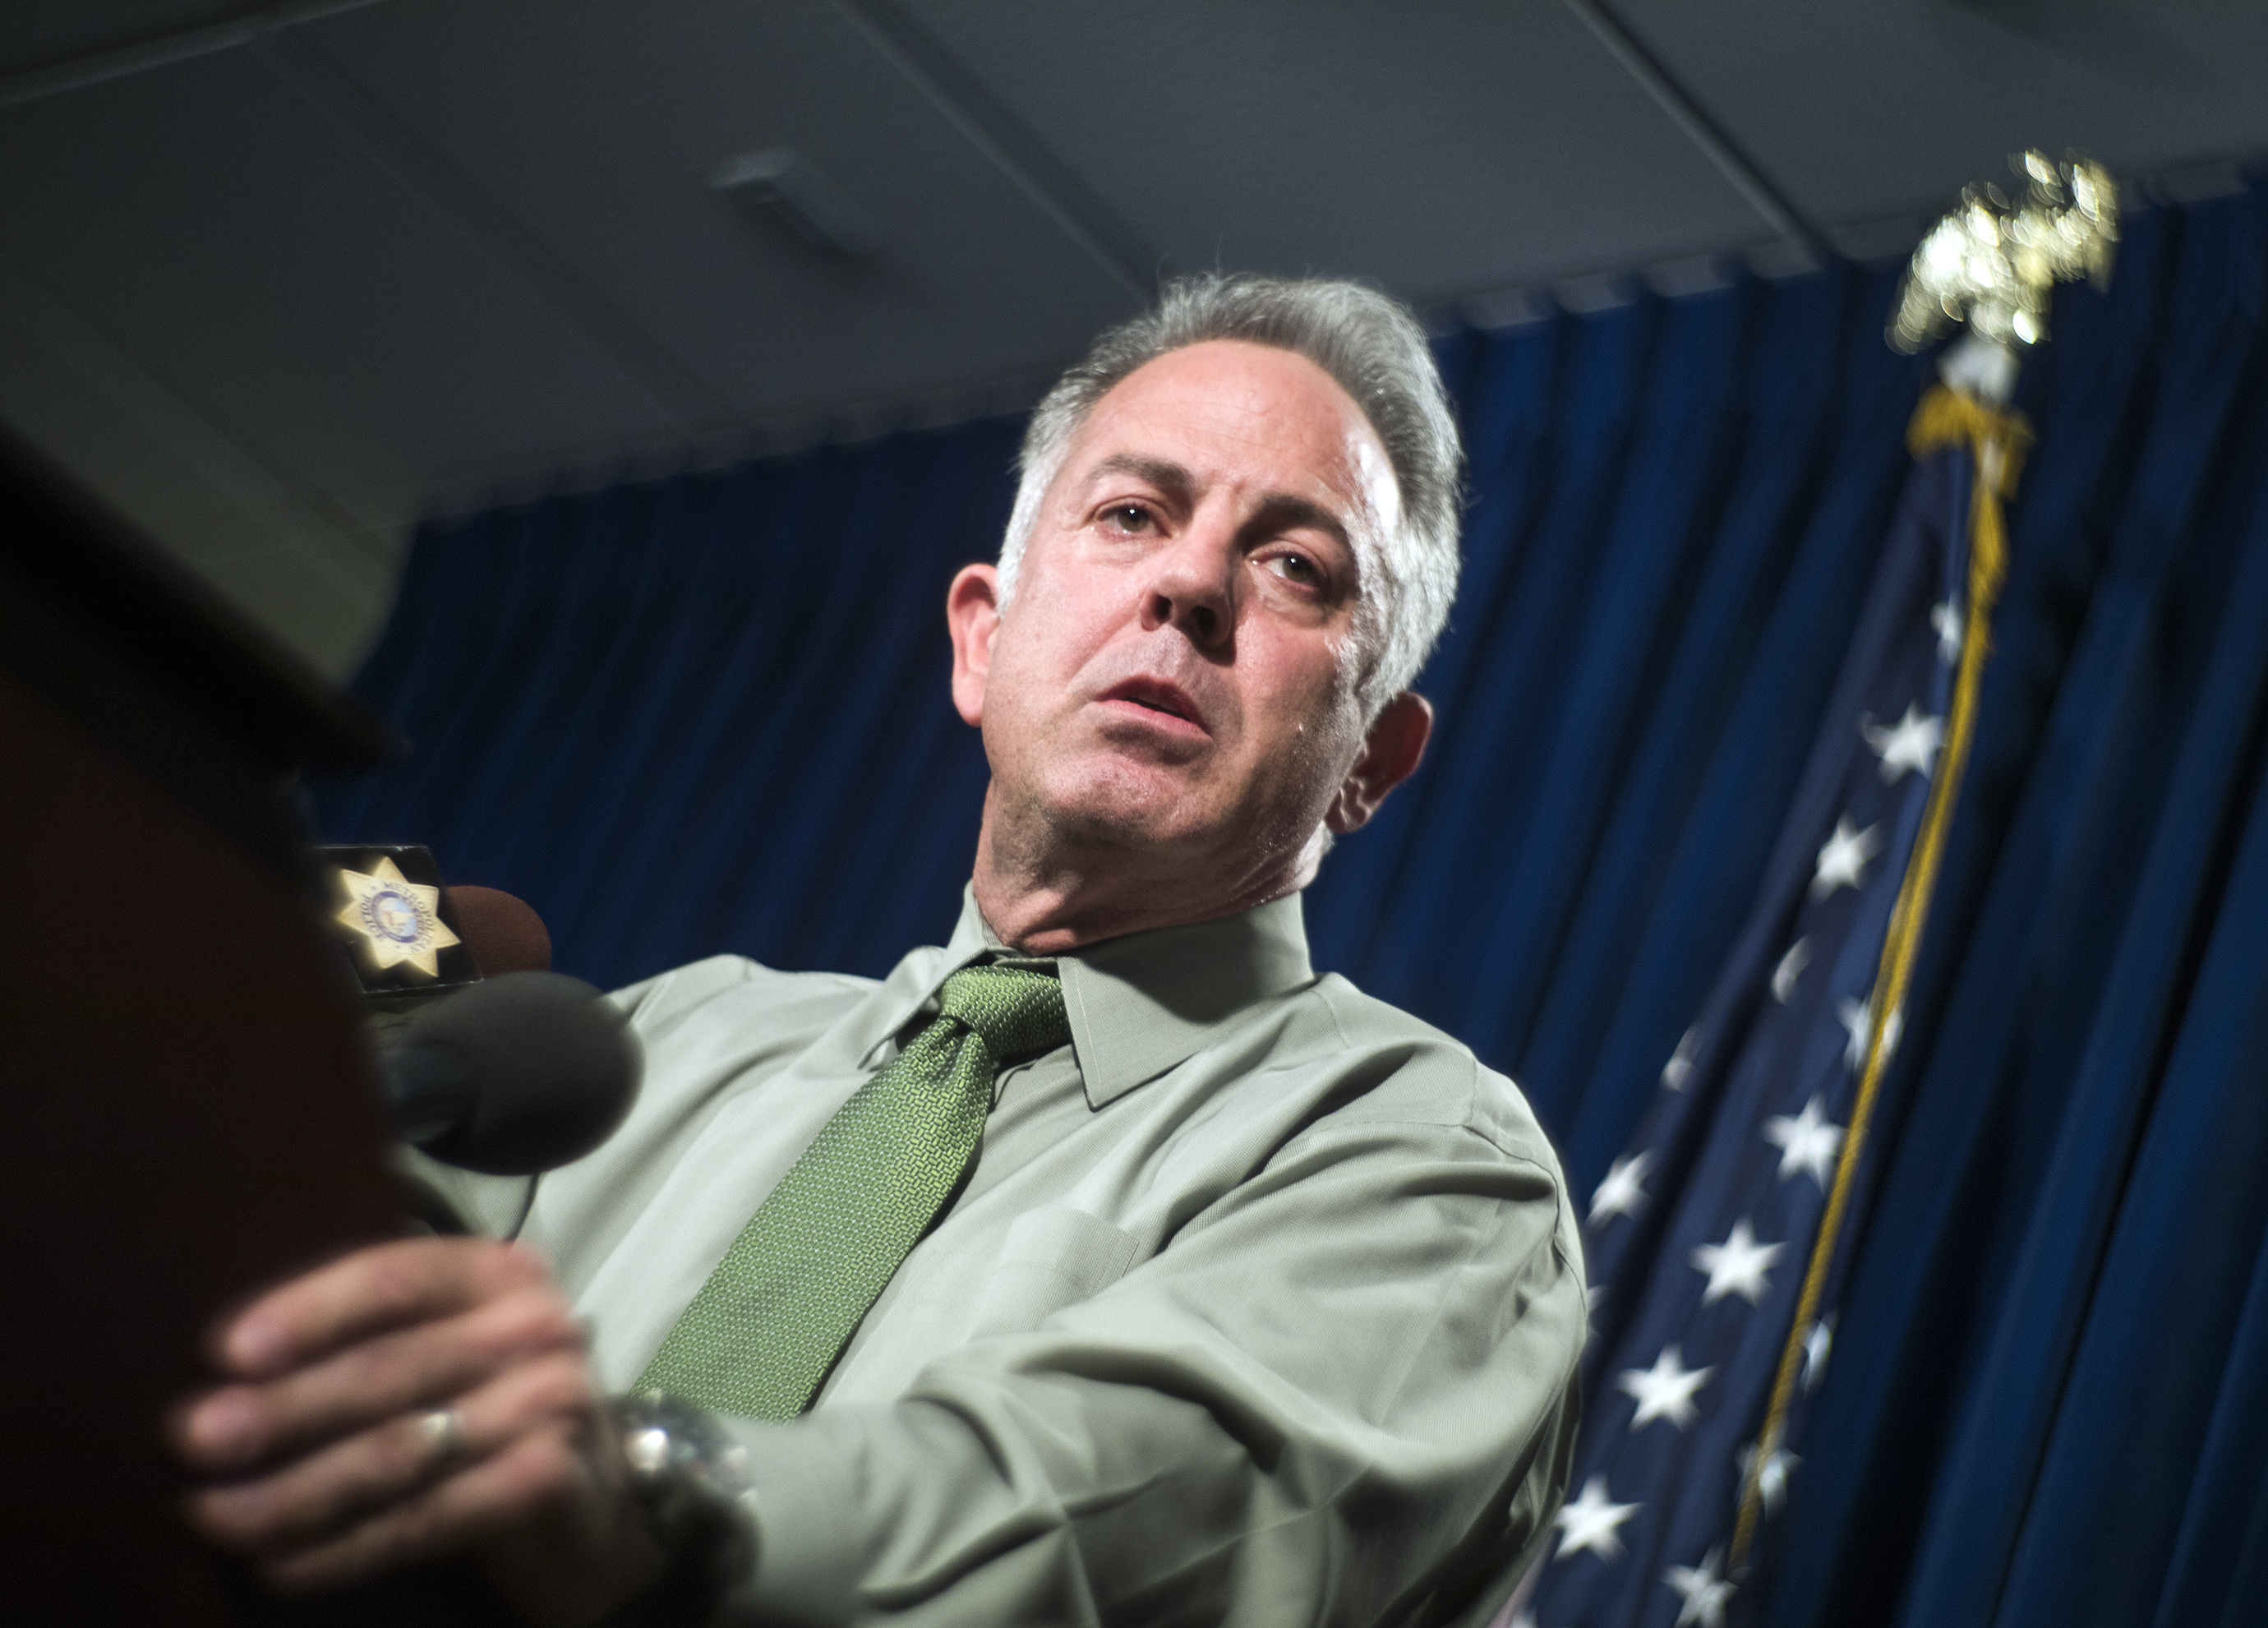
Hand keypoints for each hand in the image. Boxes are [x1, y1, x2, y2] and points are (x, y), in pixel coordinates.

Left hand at [172, 1237, 664, 1624]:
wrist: (591, 1501)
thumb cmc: (486, 1410)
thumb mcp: (446, 1347)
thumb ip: (370, 1337)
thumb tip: (225, 1371)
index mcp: (499, 1272)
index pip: (396, 1277)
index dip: (310, 1311)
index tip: (225, 1351)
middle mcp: (536, 1325)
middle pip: (389, 1367)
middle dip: (282, 1409)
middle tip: (194, 1440)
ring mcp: (552, 1401)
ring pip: (399, 1450)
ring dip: (294, 1490)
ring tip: (215, 1514)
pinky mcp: (548, 1480)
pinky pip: (426, 1518)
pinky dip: (345, 1548)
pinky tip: (281, 1565)